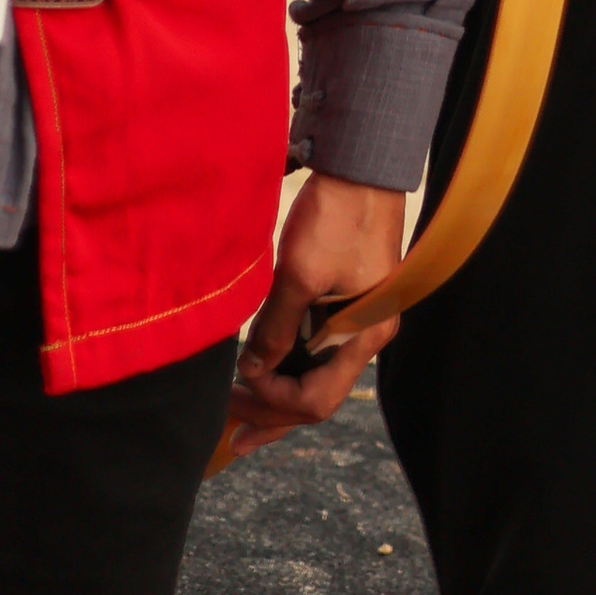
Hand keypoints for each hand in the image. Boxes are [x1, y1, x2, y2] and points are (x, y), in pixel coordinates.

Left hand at [225, 173, 410, 456]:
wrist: (363, 163)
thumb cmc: (338, 214)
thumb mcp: (300, 272)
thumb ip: (276, 327)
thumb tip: (252, 370)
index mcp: (365, 335)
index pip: (317, 399)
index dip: (274, 404)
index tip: (238, 387)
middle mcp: (366, 335)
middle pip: (316, 395)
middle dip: (271, 415)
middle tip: (230, 431)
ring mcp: (356, 319)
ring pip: (313, 374)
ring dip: (275, 393)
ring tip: (237, 412)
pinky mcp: (344, 300)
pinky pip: (312, 348)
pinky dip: (285, 364)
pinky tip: (259, 371)